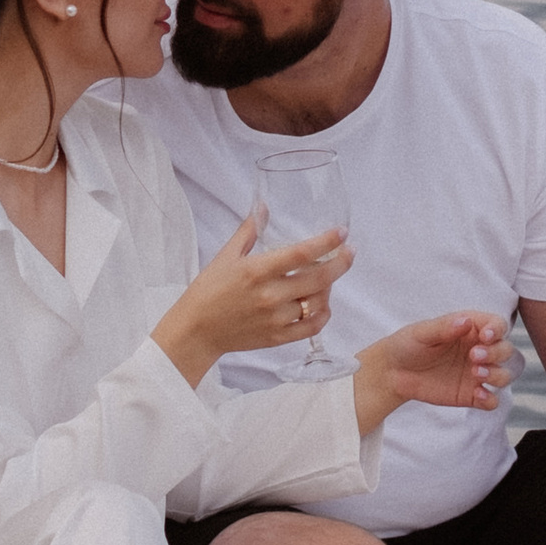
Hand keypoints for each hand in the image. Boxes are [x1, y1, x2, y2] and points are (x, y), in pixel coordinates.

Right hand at [156, 204, 353, 386]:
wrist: (195, 331)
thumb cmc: (208, 291)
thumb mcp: (226, 256)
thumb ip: (249, 231)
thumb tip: (263, 207)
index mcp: (257, 271)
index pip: (300, 254)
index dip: (326, 242)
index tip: (341, 233)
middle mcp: (270, 295)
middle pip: (319, 278)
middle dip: (341, 263)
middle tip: (350, 251)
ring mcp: (275, 319)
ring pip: (317, 302)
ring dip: (329, 288)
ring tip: (330, 276)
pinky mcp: (277, 338)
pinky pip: (311, 328)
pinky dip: (323, 316)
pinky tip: (324, 305)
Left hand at [354, 310, 511, 431]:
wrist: (393, 372)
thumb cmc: (408, 344)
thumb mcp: (422, 332)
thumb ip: (444, 328)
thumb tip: (466, 321)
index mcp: (471, 329)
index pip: (497, 325)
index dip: (497, 330)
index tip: (485, 337)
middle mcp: (480, 350)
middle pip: (505, 350)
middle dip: (496, 354)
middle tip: (473, 357)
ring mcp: (477, 373)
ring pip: (504, 375)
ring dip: (497, 375)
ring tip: (477, 374)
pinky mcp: (471, 395)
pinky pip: (491, 400)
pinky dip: (491, 399)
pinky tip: (478, 395)